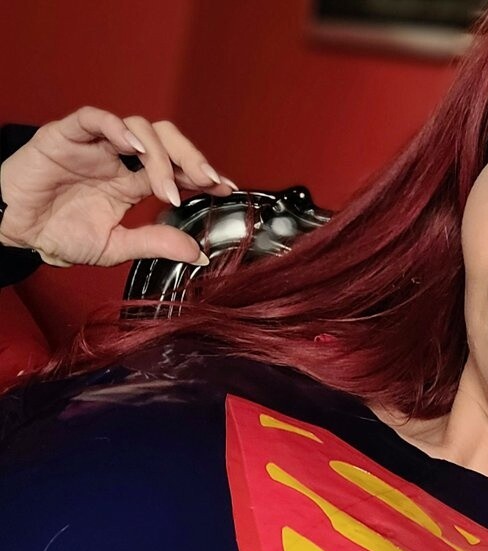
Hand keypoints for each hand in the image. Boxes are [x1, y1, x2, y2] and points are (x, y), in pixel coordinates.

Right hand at [0, 106, 238, 267]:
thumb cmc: (59, 233)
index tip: (225, 188)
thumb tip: (197, 254)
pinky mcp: (68, 135)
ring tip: (165, 186)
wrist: (16, 230)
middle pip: (167, 140)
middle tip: (209, 181)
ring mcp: (97, 144)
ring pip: (139, 126)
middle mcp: (120, 158)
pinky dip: (118, 128)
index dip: (203, 173)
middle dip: (192, 157)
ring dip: (159, 155)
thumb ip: (154, 244)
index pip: (177, 168)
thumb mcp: (115, 246)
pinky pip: (95, 118)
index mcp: (132, 182)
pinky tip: (134, 148)